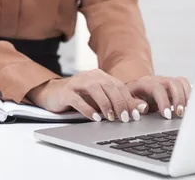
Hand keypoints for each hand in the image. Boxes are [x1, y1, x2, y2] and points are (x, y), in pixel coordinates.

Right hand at [27, 70, 147, 122]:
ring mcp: (77, 82)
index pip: (119, 85)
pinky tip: (94, 118)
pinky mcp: (65, 92)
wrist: (53, 93)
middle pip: (109, 86)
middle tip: (125, 118)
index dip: (128, 100)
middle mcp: (90, 76)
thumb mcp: (100, 98)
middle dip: (119, 103)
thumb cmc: (80, 97)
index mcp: (100, 76)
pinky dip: (87, 109)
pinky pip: (77, 99)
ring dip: (105, 105)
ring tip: (110, 118)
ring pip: (94, 90)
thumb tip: (142, 109)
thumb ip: (119, 102)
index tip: (135, 115)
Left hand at [126, 75, 191, 118]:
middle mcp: (157, 80)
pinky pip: (184, 85)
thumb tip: (143, 108)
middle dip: (178, 98)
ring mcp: (166, 81)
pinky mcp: (173, 86)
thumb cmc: (131, 96)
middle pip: (172, 82)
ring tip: (185, 112)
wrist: (134, 88)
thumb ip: (133, 105)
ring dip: (186, 97)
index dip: (164, 102)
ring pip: (180, 83)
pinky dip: (189, 95)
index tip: (167, 115)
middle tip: (179, 114)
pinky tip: (189, 107)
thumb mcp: (128, 100)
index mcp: (145, 83)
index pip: (157, 89)